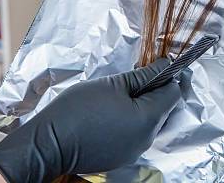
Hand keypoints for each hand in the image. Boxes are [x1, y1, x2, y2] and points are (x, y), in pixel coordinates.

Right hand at [0, 58, 180, 182]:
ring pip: (149, 122)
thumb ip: (143, 75)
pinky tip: (112, 113)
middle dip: (154, 91)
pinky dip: (130, 122)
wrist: (50, 143)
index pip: (173, 93)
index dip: (168, 76)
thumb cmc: (78, 109)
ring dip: (142, 106)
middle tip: (134, 78)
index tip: (158, 66)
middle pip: (163, 109)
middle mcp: (147, 139)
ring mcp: (134, 151)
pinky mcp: (121, 157)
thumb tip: (165, 65)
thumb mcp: (112, 84)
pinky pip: (136, 135)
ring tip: (119, 95)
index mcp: (148, 119)